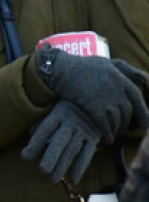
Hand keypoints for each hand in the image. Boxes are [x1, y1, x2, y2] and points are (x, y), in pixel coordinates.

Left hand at [22, 100, 101, 182]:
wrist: (97, 100)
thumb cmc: (66, 109)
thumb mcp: (53, 110)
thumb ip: (41, 123)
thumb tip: (29, 133)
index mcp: (58, 113)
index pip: (45, 129)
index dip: (35, 143)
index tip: (25, 157)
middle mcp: (71, 121)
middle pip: (60, 141)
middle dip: (51, 156)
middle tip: (42, 170)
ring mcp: (84, 130)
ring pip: (72, 150)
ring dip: (63, 166)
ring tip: (53, 179)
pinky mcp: (94, 138)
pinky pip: (87, 154)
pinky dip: (81, 167)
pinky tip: (74, 179)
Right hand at [34, 46, 148, 137]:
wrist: (61, 69)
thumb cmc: (83, 65)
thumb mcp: (107, 62)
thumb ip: (126, 69)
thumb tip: (144, 78)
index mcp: (120, 79)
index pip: (137, 99)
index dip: (142, 112)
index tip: (144, 123)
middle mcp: (116, 90)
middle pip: (127, 112)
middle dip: (127, 123)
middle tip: (123, 130)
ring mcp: (105, 99)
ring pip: (117, 120)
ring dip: (116, 130)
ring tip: (113, 134)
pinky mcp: (93, 107)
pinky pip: (105, 125)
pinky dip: (107, 134)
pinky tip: (106, 139)